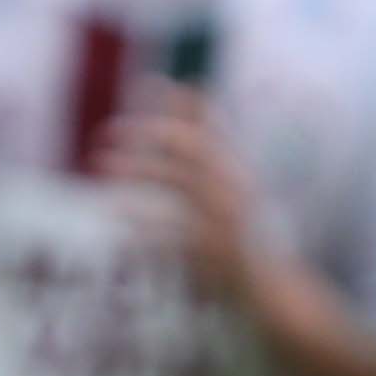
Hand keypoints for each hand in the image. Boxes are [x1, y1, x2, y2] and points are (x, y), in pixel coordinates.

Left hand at [98, 87, 270, 300]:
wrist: (272, 294)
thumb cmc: (244, 241)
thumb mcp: (230, 197)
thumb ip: (211, 157)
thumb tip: (197, 114)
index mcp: (234, 176)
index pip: (207, 129)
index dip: (181, 104)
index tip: (150, 81)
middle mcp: (233, 191)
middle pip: (193, 149)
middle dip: (152, 133)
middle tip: (109, 130)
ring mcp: (226, 220)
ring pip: (181, 184)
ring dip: (141, 170)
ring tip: (103, 166)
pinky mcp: (216, 253)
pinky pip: (175, 233)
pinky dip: (146, 224)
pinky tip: (117, 217)